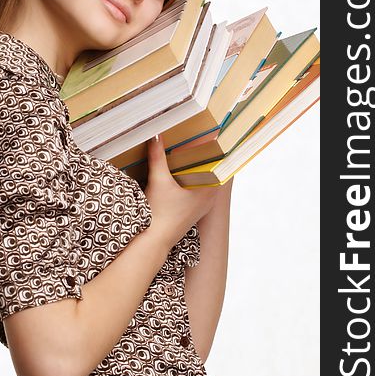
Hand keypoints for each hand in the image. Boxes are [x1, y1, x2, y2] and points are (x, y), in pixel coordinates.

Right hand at [143, 135, 216, 250]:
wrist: (153, 241)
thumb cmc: (160, 214)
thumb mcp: (158, 180)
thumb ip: (157, 156)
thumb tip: (155, 136)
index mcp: (209, 189)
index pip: (221, 164)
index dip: (218, 148)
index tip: (216, 134)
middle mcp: (210, 198)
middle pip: (213, 171)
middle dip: (205, 155)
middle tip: (200, 137)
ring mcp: (202, 206)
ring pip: (205, 181)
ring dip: (197, 168)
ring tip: (189, 151)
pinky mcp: (192, 211)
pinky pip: (198, 190)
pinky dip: (192, 180)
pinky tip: (180, 173)